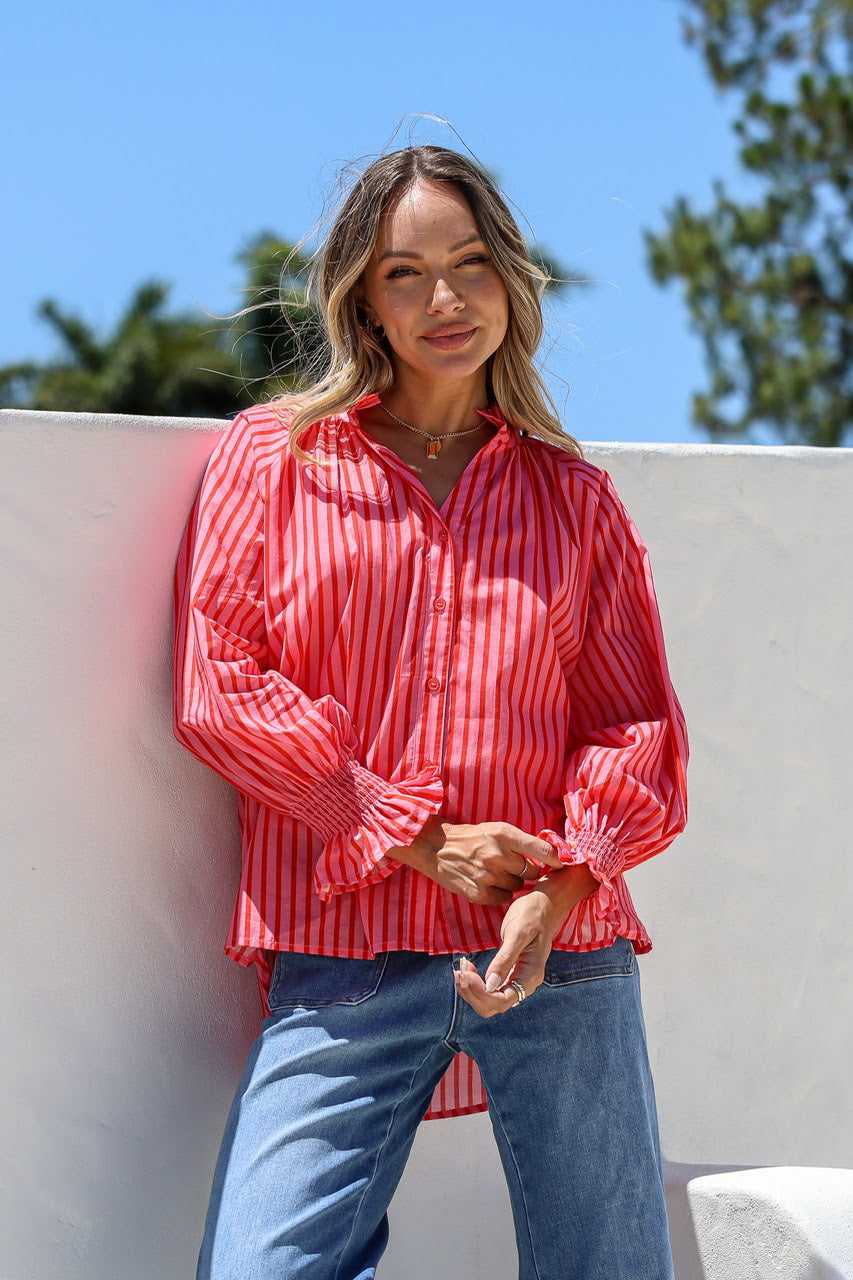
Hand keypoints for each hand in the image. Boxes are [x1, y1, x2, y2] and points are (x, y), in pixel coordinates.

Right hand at [391, 817, 563, 905]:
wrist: (435, 847)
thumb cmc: (471, 837)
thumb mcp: (496, 829)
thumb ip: (521, 842)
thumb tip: (553, 856)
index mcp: (504, 834)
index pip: (542, 850)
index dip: (557, 859)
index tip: (564, 864)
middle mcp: (497, 854)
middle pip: (530, 872)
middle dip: (525, 870)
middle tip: (511, 864)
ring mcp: (487, 875)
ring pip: (517, 887)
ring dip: (511, 882)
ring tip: (493, 871)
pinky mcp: (479, 893)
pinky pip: (503, 898)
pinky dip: (499, 893)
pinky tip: (486, 882)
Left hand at [453, 863, 597, 1017]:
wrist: (544, 906)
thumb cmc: (532, 914)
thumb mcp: (517, 933)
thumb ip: (505, 959)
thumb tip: (490, 985)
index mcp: (531, 975)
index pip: (503, 1001)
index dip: (481, 993)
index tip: (466, 973)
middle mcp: (525, 983)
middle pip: (494, 1006)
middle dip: (472, 993)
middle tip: (459, 970)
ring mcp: (517, 979)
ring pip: (490, 1000)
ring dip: (471, 989)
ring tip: (460, 967)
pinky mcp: (510, 973)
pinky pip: (490, 988)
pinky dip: (475, 982)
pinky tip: (466, 968)